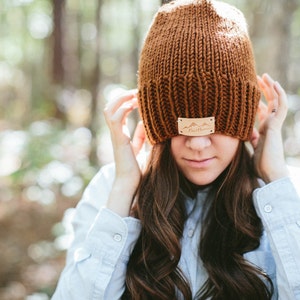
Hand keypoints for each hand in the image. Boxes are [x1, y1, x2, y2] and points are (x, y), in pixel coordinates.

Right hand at [103, 89, 145, 215]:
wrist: (131, 183)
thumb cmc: (137, 169)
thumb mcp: (142, 148)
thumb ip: (142, 136)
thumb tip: (147, 122)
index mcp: (121, 134)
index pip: (119, 111)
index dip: (127, 100)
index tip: (140, 95)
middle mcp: (116, 133)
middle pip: (111, 107)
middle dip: (122, 96)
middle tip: (136, 91)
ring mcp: (116, 135)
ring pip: (110, 110)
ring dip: (121, 99)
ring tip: (134, 95)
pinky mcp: (119, 140)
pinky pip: (115, 119)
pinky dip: (122, 109)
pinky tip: (134, 105)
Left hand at [251, 74, 288, 182]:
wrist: (268, 173)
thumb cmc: (259, 164)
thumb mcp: (249, 147)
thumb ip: (248, 138)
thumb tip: (241, 131)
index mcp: (262, 130)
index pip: (260, 111)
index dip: (255, 101)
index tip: (245, 92)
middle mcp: (269, 125)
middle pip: (268, 103)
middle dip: (262, 91)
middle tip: (255, 77)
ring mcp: (274, 124)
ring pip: (276, 101)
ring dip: (271, 88)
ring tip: (264, 76)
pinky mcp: (276, 125)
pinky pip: (281, 106)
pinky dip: (279, 94)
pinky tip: (273, 84)